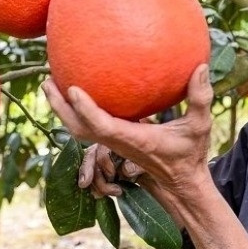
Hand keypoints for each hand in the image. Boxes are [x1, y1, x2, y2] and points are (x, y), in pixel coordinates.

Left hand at [42, 64, 212, 193]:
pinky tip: (76, 91)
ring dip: (62, 109)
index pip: (103, 126)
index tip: (72, 88)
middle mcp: (118, 143)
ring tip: (51, 83)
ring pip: (79, 130)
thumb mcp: (200, 125)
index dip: (85, 109)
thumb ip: (200, 98)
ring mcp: (113, 144)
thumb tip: (200, 66)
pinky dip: (76, 111)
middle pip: (78, 129)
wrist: (182, 182)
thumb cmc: (191, 154)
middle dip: (60, 107)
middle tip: (47, 80)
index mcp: (135, 140)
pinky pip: (89, 126)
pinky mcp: (114, 142)